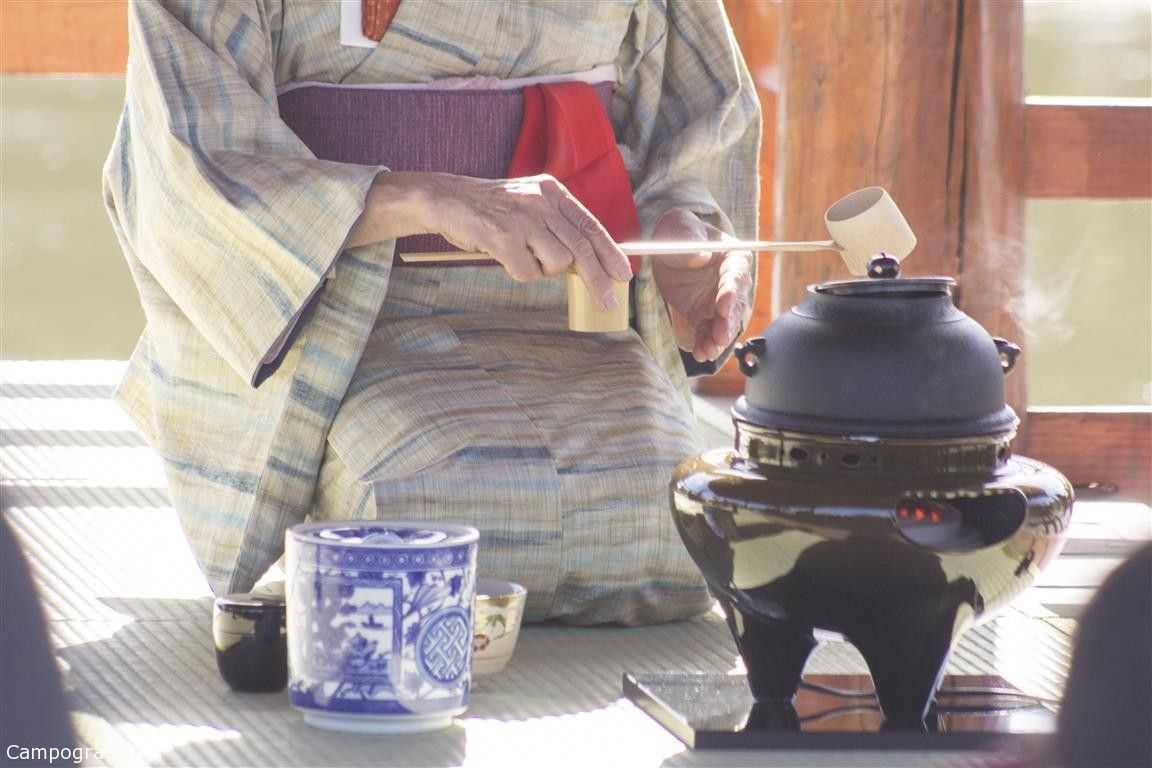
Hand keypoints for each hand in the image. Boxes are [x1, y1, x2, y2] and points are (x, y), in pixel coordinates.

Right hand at [352, 172, 630, 310]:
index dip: (610, 251)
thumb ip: (557, 223)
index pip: (589, 225)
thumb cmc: (492, 207)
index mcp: (551, 191)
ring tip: (523, 256)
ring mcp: (521, 219)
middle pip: (580, 248)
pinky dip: (520, 273)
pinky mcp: (502, 237)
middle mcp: (540, 201)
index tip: (623, 273)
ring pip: (556, 263)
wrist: (446, 198)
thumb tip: (588, 259)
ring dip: (544, 270)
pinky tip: (505, 257)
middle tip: (608, 300)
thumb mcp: (529, 202)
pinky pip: (527, 272)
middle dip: (597, 278)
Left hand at [650, 209, 752, 361]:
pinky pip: (707, 332)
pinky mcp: (703, 315)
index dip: (731, 291)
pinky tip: (700, 353)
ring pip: (724, 323)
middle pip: (735, 305)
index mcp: (733, 257)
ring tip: (708, 351)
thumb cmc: (679, 231)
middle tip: (720, 336)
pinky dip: (704, 343)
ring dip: (718, 338)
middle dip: (727, 322)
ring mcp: (718, 302)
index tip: (722, 306)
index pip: (736, 275)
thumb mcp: (680, 228)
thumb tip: (702, 256)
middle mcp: (731, 283)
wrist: (668, 249)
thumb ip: (690, 241)